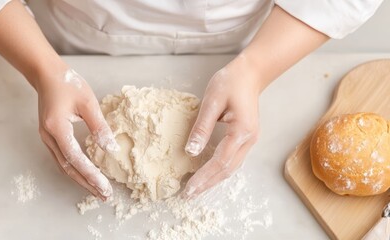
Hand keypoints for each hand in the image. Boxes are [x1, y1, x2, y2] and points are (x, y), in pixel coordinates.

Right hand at [35, 64, 118, 200]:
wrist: (47, 74)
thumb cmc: (68, 83)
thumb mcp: (88, 103)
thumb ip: (99, 127)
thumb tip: (111, 149)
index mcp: (57, 128)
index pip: (75, 158)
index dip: (90, 175)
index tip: (105, 186)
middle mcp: (48, 137)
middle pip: (68, 168)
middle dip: (86, 183)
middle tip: (104, 195)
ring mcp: (46, 138)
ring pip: (63, 166)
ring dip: (80, 179)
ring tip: (97, 190)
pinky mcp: (49, 137)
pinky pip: (61, 158)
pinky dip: (74, 169)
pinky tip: (86, 175)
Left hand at [182, 57, 260, 197]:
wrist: (250, 74)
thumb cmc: (230, 82)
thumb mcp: (212, 101)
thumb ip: (202, 127)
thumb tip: (191, 151)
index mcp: (241, 131)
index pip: (220, 161)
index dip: (204, 176)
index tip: (189, 188)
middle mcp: (248, 140)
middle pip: (227, 170)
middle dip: (208, 184)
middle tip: (188, 196)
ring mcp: (249, 141)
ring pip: (231, 168)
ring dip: (213, 180)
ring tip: (196, 190)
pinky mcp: (245, 139)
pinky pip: (232, 160)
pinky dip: (219, 171)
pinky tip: (208, 175)